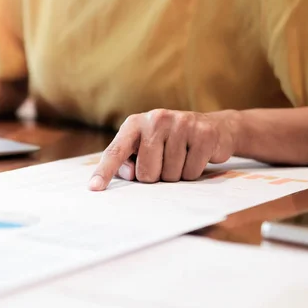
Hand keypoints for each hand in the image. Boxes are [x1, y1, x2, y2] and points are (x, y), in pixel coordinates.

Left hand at [89, 109, 238, 189]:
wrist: (213, 127)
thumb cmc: (169, 143)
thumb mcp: (145, 148)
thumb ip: (128, 162)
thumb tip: (130, 173)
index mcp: (134, 124)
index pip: (116, 151)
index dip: (105, 171)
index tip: (94, 188)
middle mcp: (155, 119)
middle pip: (145, 173)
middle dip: (156, 176)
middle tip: (165, 161)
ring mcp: (181, 124)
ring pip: (170, 176)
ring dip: (176, 175)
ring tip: (182, 157)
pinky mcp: (203, 134)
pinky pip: (191, 172)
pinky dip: (193, 172)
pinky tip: (196, 156)